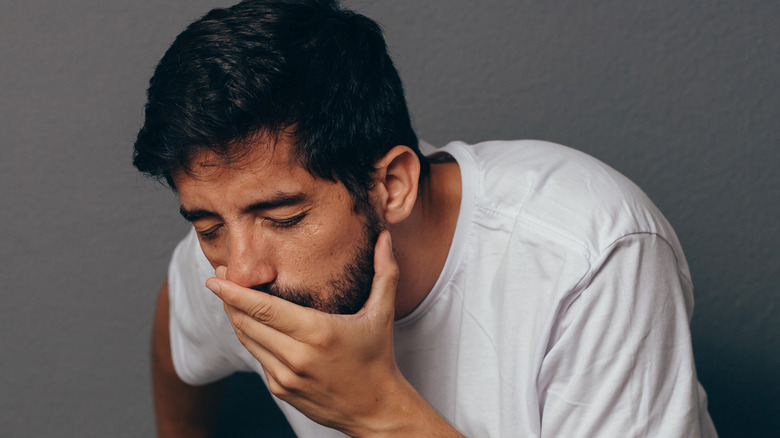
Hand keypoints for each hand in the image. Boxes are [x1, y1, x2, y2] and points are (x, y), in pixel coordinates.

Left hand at [205, 231, 411, 434]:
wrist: (374, 409)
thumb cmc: (377, 357)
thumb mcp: (383, 313)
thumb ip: (385, 272)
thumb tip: (386, 236)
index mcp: (318, 333)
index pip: (264, 309)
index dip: (235, 292)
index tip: (215, 278)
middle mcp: (297, 357)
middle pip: (247, 323)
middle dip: (229, 299)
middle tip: (220, 277)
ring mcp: (285, 377)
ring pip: (247, 341)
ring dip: (235, 318)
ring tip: (230, 296)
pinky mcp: (280, 390)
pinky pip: (257, 358)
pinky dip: (252, 338)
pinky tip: (253, 323)